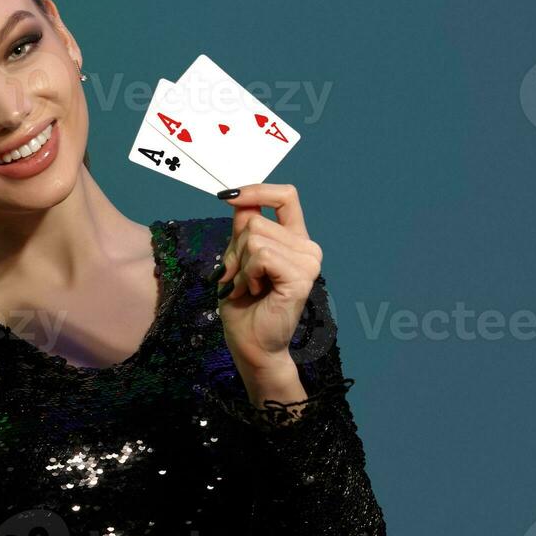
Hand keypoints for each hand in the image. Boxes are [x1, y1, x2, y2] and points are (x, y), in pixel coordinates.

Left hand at [214, 184, 322, 374]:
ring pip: (255, 236)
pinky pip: (261, 256)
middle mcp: (308, 247)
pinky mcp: (301, 277)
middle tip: (238, 277)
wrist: (251, 344)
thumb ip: (243, 229)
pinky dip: (247, 274)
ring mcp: (308, 262)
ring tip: (247, 286)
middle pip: (256, 221)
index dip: (257, 190)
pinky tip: (254, 291)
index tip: (227, 198)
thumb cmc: (244, 306)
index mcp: (295, 240)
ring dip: (240, 264)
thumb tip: (237, 199)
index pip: (285, 196)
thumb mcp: (237, 259)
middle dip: (235, 249)